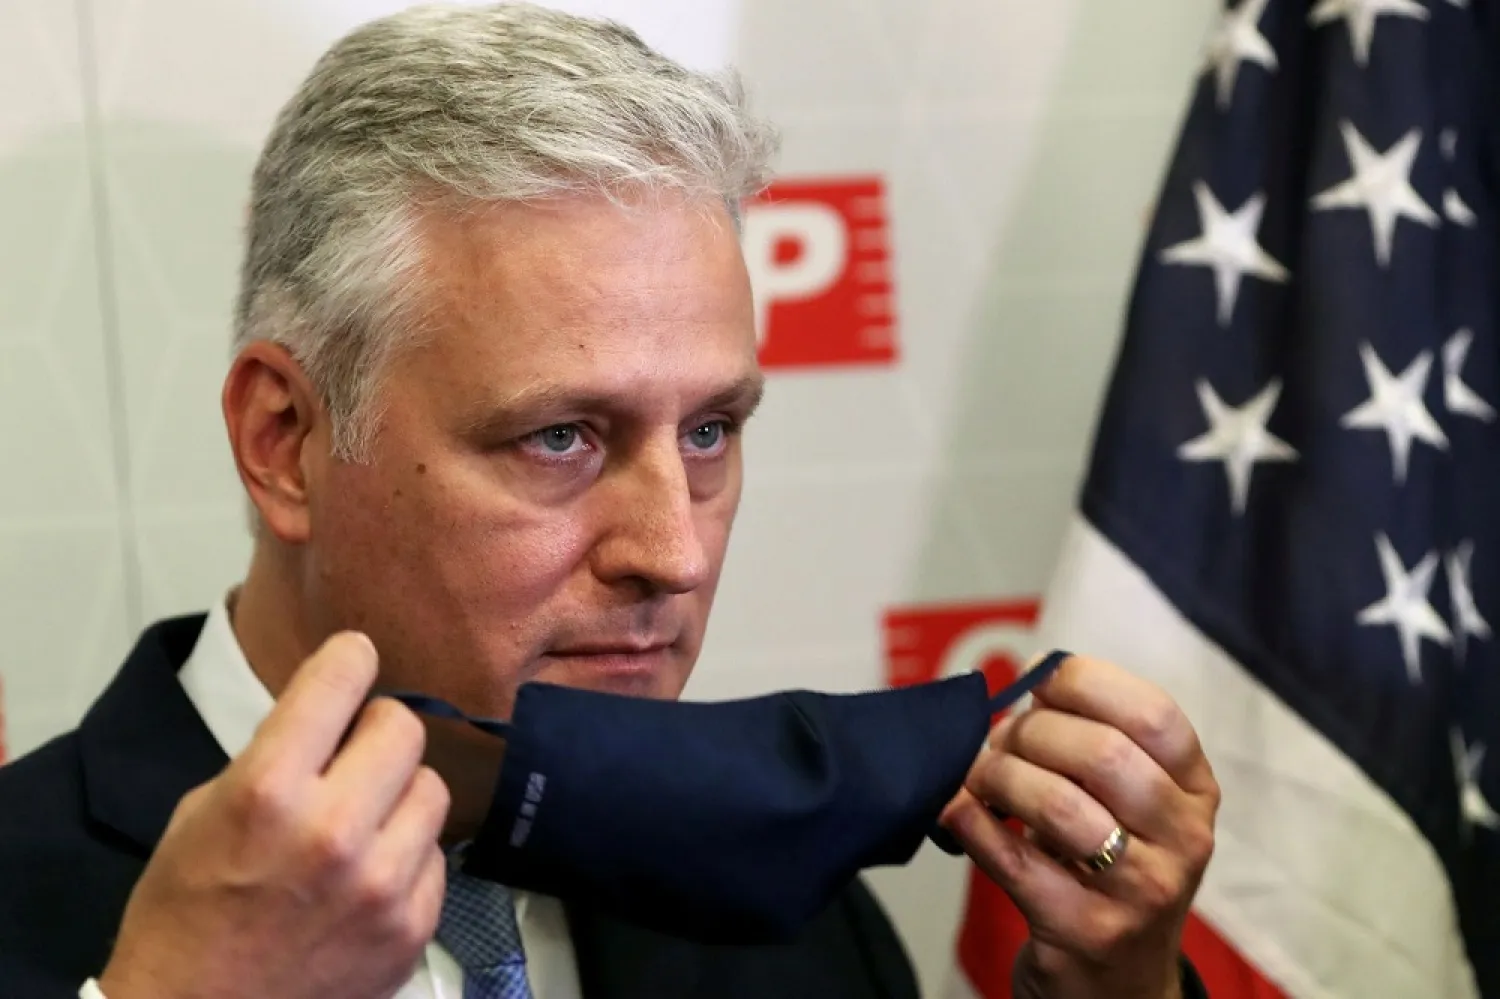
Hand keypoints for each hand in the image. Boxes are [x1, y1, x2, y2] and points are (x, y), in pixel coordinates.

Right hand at [98, 632, 450, 998]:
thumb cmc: (186, 914)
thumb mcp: (201, 815)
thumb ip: (271, 759)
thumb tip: (330, 717)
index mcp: (267, 791)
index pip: (340, 681)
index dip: (348, 659)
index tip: (352, 658)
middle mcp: (333, 830)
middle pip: (403, 728)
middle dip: (376, 732)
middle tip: (354, 754)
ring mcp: (381, 883)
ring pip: (431, 789)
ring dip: (399, 795)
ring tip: (364, 821)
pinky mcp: (413, 926)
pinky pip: (436, 855)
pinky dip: (408, 857)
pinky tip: (371, 877)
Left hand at [938, 654, 1218, 998]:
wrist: (1119, 985)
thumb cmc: (1111, 869)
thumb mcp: (1129, 805)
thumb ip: (1095, 742)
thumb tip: (1027, 679)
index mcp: (1196, 792)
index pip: (1154, 713)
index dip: (1086, 682)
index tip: (1041, 680)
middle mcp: (1183, 840)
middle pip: (1101, 753)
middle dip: (1031, 733)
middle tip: (1001, 741)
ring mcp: (1141, 891)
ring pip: (1057, 804)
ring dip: (999, 777)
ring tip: (981, 778)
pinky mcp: (1086, 930)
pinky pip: (1013, 860)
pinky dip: (972, 823)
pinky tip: (957, 809)